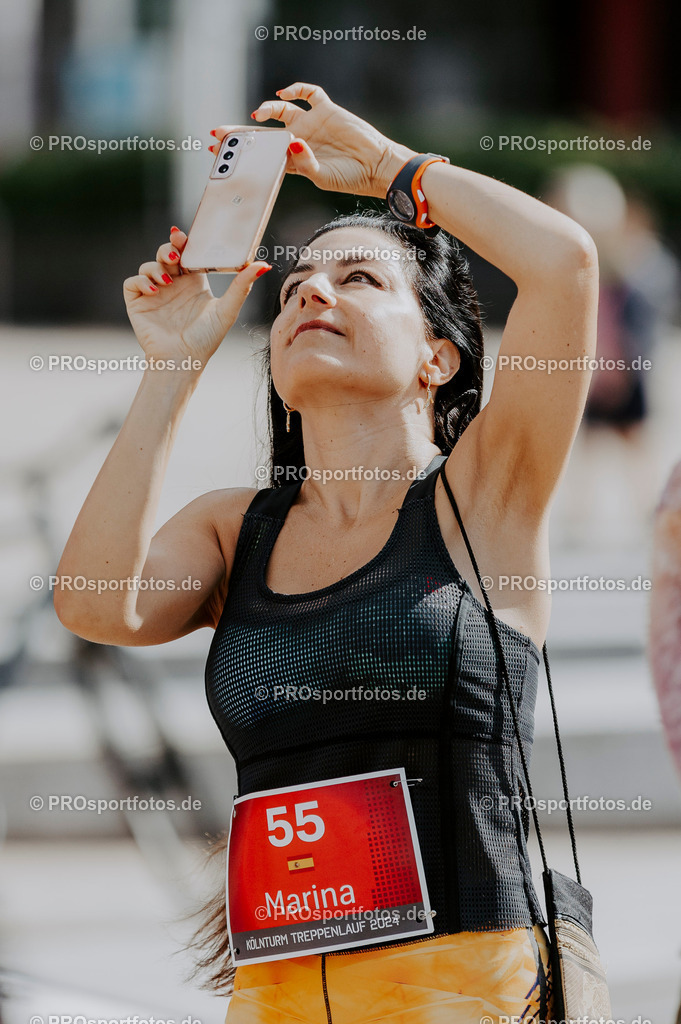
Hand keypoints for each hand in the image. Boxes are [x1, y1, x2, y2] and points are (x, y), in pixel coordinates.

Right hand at [123, 227, 270, 371]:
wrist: (183, 361)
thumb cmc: (206, 339)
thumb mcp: (227, 310)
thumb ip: (242, 286)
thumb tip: (263, 265)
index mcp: (193, 282)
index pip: (186, 254)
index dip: (183, 242)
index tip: (184, 236)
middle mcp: (173, 284)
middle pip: (165, 254)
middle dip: (167, 247)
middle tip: (174, 251)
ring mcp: (154, 292)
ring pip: (148, 265)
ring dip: (155, 266)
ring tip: (167, 280)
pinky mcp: (138, 303)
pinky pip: (133, 282)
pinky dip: (141, 281)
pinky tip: (155, 290)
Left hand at [214, 82, 414, 198]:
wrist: (377, 165)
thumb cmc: (351, 178)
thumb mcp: (323, 177)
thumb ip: (305, 163)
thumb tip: (291, 143)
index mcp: (294, 160)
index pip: (262, 154)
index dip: (242, 152)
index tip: (220, 153)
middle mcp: (299, 139)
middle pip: (263, 132)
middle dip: (240, 133)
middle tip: (219, 133)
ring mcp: (311, 123)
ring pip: (282, 110)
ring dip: (267, 110)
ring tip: (260, 114)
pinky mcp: (326, 110)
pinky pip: (308, 93)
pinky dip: (295, 89)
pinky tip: (284, 94)